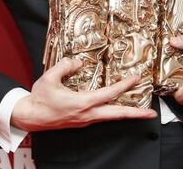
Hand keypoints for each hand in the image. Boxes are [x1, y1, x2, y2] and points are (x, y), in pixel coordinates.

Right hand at [10, 57, 156, 131]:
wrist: (30, 117)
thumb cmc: (39, 99)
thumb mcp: (49, 78)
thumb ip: (64, 66)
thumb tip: (77, 61)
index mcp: (82, 103)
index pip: (109, 94)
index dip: (124, 86)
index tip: (136, 78)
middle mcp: (87, 114)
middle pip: (116, 115)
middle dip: (136, 114)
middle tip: (152, 114)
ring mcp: (85, 120)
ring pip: (110, 117)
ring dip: (126, 114)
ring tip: (140, 111)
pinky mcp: (82, 122)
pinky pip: (102, 116)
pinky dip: (112, 112)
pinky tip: (116, 107)